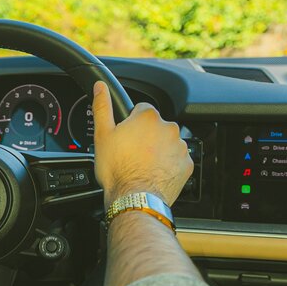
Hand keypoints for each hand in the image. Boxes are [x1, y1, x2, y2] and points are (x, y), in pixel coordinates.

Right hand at [91, 81, 192, 207]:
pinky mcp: (186, 164)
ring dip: (157, 150)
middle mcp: (168, 127)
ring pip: (166, 143)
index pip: (141, 110)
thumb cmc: (117, 169)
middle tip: (130, 154)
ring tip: (141, 166)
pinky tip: (153, 173)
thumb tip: (100, 87)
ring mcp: (179, 146)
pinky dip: (167, 165)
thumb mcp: (102, 135)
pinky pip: (176, 160)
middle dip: (145, 137)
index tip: (125, 137)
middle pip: (155, 127)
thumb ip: (102, 107)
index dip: (130, 123)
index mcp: (147, 117)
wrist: (135, 198)